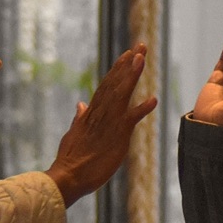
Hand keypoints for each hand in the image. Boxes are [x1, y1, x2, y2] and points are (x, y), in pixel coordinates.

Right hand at [45, 45, 158, 206]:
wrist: (68, 177)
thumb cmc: (71, 159)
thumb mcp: (74, 133)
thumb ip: (80, 118)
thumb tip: (80, 104)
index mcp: (92, 112)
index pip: (107, 85)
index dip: (118, 69)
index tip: (128, 54)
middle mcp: (100, 112)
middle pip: (115, 82)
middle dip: (128, 63)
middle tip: (140, 45)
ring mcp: (109, 122)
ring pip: (122, 93)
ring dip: (132, 75)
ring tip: (142, 58)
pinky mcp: (117, 135)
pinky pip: (131, 119)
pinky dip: (143, 108)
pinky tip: (154, 99)